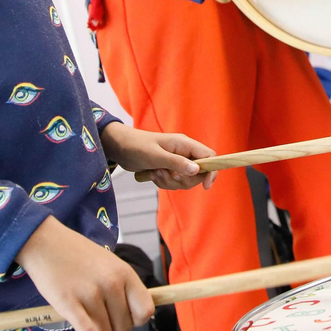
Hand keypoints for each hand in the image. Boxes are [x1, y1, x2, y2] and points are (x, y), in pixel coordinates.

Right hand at [14, 216, 150, 330]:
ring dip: (96, 329)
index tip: (127, 316)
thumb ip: (123, 286)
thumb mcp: (109, 264)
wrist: (45, 242)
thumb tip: (139, 314)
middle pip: (124, 326)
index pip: (145, 310)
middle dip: (113, 324)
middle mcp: (111, 284)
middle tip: (97, 310)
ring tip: (84, 310)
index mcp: (124, 273)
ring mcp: (90, 294)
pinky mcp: (69, 305)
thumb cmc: (78, 255)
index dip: (137, 319)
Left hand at [101, 122, 215, 189]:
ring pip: (185, 181)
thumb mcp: (156, 156)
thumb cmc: (136, 146)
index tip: (205, 186)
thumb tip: (197, 170)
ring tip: (155, 172)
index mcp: (184, 144)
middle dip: (182, 180)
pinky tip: (152, 175)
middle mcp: (183, 152)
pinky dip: (163, 183)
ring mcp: (176, 161)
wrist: (119, 147)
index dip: (211, 171)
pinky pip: (174, 183)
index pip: (209, 156)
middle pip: (198, 174)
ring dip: (169, 182)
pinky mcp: (169, 169)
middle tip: (166, 174)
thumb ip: (177, 163)